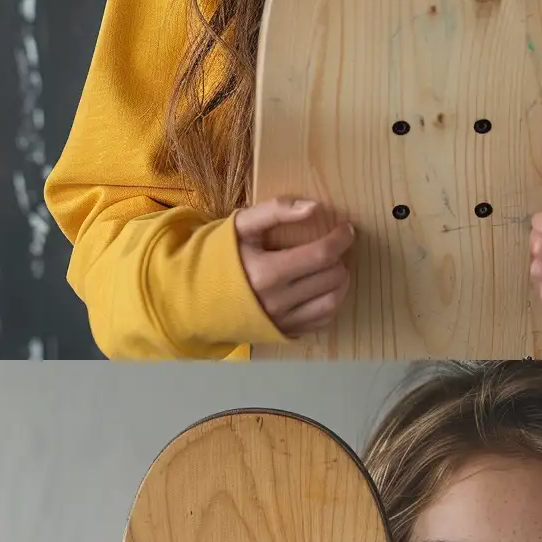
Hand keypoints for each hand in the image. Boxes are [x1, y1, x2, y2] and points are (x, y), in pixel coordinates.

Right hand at [234, 197, 353, 336]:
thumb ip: (276, 211)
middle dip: (339, 258)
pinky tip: (321, 288)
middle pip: (332, 277)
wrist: (194, 296)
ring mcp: (283, 321)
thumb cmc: (220, 256)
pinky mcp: (286, 333)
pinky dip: (331, 302)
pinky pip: (323, 320)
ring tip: (332, 267)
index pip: (321, 254)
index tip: (346, 229)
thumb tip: (315, 207)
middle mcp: (278, 301)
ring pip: (334, 301)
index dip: (341, 239)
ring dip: (341, 281)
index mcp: (267, 272)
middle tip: (331, 248)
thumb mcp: (241, 226)